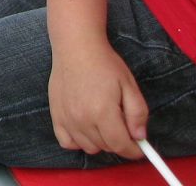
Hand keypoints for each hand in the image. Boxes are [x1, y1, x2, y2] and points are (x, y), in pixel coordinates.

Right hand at [49, 40, 148, 158]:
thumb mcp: (129, 85)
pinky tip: (85, 128)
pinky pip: (67, 142)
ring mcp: (67, 118)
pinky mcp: (56, 115)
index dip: (134, 150)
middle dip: (119, 142)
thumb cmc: (104, 63)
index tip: (139, 148)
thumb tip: (139, 137)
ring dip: (100, 142)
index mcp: (103, 112)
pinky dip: (78, 141)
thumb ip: (138, 114)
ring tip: (103, 122)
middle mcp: (82, 119)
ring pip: (89, 147)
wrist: (76, 46)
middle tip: (122, 125)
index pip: (121, 146)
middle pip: (106, 147)